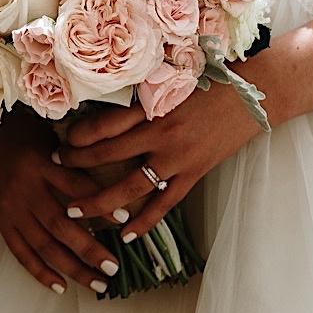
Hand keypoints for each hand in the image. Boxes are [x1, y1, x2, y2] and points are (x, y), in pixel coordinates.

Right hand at [0, 110, 119, 294]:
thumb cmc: (25, 136)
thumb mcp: (53, 139)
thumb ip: (77, 162)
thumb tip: (114, 186)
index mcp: (40, 164)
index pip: (76, 186)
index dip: (100, 203)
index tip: (125, 218)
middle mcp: (24, 189)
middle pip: (60, 225)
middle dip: (89, 249)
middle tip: (112, 267)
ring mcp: (11, 209)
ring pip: (43, 245)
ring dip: (71, 268)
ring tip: (96, 283)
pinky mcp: (1, 222)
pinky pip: (21, 252)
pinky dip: (40, 272)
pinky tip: (60, 286)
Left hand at [57, 82, 263, 242]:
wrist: (258, 92)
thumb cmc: (215, 78)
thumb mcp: (174, 77)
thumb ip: (143, 93)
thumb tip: (110, 104)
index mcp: (153, 104)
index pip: (103, 124)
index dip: (77, 135)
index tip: (59, 140)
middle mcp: (161, 133)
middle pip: (107, 155)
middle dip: (76, 165)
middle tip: (54, 170)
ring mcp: (178, 157)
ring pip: (130, 187)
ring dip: (100, 201)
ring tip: (75, 211)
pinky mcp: (194, 173)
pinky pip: (164, 204)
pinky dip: (144, 222)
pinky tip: (125, 236)